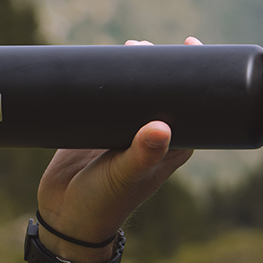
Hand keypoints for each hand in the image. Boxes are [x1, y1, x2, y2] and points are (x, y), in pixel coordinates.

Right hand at [35, 36, 201, 244]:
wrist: (65, 217)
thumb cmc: (105, 202)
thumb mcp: (126, 176)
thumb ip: (143, 154)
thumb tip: (161, 127)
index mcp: (174, 145)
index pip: (194, 106)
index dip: (196, 77)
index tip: (190, 46)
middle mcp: (154, 135)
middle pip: (163, 93)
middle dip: (159, 65)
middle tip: (146, 44)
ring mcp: (125, 130)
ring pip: (135, 91)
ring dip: (133, 67)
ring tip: (130, 45)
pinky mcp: (97, 127)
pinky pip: (106, 97)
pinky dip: (106, 79)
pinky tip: (102, 58)